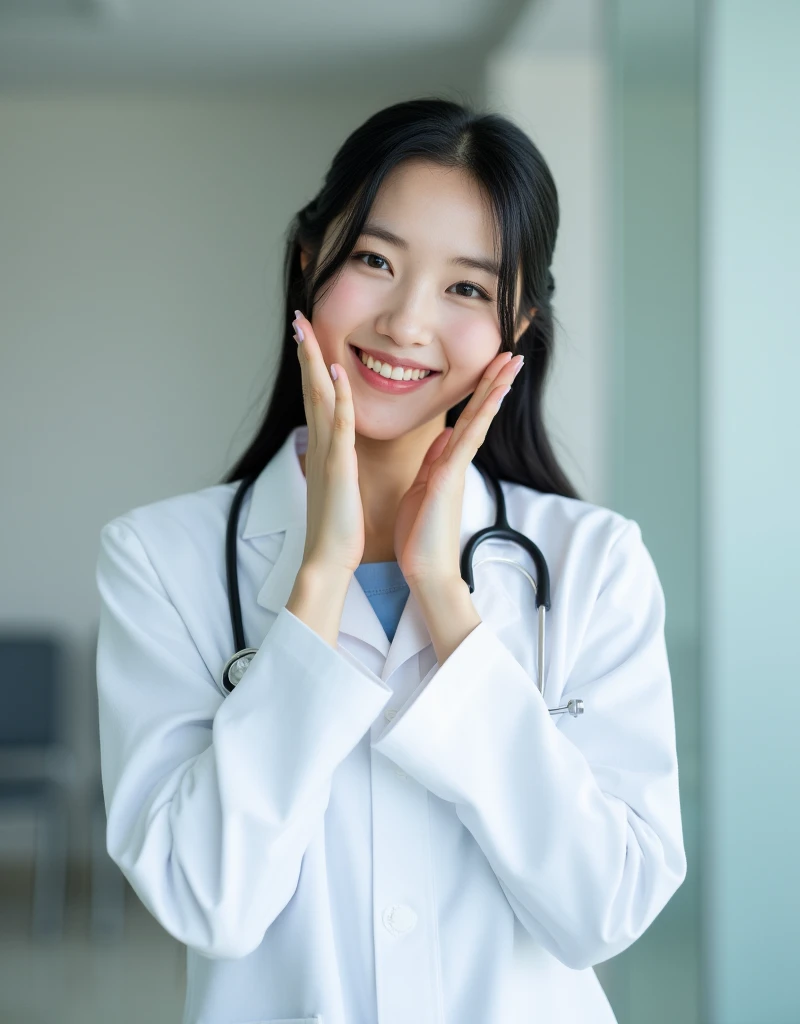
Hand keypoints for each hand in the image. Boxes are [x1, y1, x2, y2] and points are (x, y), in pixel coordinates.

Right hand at [293, 310, 364, 575]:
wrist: (328, 560)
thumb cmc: (337, 528)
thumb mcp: (337, 486)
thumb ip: (337, 462)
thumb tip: (335, 449)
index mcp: (324, 449)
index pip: (316, 398)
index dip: (311, 366)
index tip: (308, 338)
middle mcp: (321, 445)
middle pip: (310, 389)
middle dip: (304, 352)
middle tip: (297, 318)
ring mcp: (328, 454)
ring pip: (318, 399)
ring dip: (313, 362)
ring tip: (306, 330)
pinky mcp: (338, 467)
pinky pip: (338, 425)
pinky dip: (337, 397)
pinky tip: (335, 371)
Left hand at [394, 350, 523, 588]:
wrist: (426, 571)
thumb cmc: (420, 536)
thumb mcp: (423, 487)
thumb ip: (434, 460)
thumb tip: (445, 437)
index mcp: (448, 463)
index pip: (467, 419)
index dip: (479, 392)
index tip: (491, 366)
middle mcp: (458, 462)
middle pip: (479, 414)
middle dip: (495, 382)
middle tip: (512, 353)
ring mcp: (458, 469)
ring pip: (480, 420)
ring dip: (496, 389)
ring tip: (512, 363)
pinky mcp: (450, 477)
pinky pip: (468, 439)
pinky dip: (482, 414)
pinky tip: (494, 393)